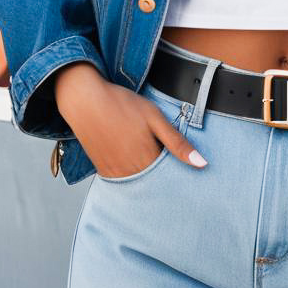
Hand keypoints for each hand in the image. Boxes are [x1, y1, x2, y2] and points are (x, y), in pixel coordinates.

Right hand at [53, 63, 207, 177]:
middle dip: (166, 179)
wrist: (86, 101)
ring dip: (149, 179)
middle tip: (167, 164)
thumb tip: (202, 164)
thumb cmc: (122, 105)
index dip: (180, 173)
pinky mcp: (104, 172)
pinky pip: (123, 183)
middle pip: (156, 184)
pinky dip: (133, 177)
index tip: (188, 171)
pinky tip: (135, 163)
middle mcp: (131, 172)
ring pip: (140, 186)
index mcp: (148, 159)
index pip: (171, 178)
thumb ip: (178, 143)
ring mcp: (116, 174)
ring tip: (152, 162)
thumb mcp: (155, 118)